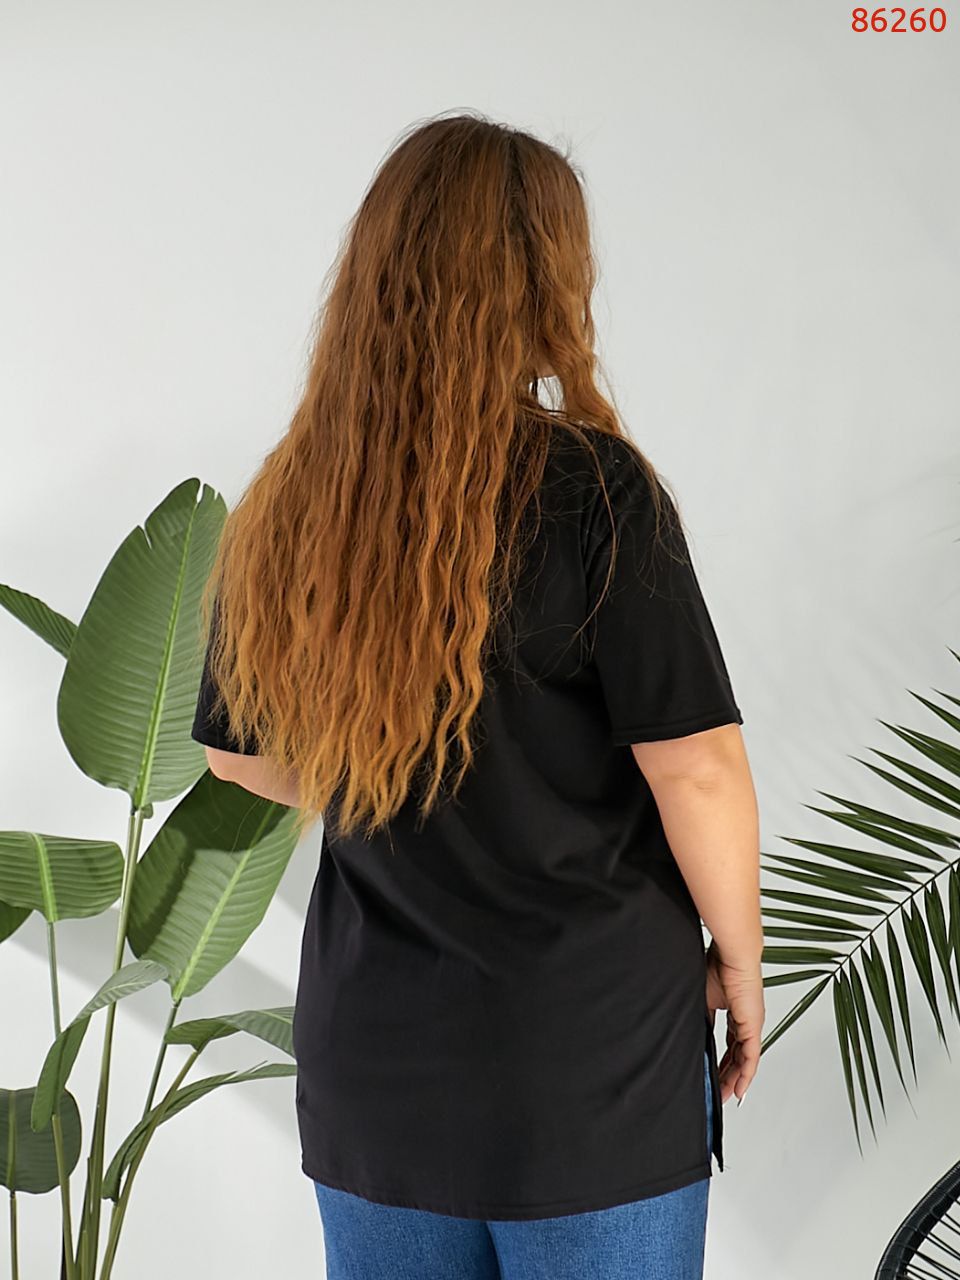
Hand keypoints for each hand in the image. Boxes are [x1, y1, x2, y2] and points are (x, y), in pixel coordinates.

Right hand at [704, 938, 764, 1105]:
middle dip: (728, 1074)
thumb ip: (702, 1017)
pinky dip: (745, 1074)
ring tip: (727, 1095)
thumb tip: (693, 1033)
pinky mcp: (754, 1026)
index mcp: (735, 1011)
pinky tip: (740, 1088)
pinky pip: (751, 1056)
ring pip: (745, 1059)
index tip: (716, 1073)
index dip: (724, 1060)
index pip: (730, 1042)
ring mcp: (752, 1024)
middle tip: (720, 1092)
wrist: (732, 954)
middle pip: (738, 1055)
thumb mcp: (703, 998)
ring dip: (736, 1078)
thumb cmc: (717, 965)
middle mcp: (747, 1020)